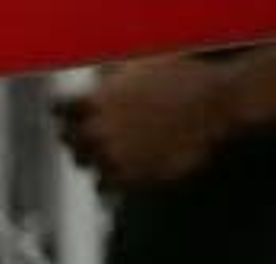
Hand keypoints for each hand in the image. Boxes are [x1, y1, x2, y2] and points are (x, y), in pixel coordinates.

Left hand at [59, 56, 234, 189]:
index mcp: (93, 102)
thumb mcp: (141, 64)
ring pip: (85, 164)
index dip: (66, 111)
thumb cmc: (183, 76)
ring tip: (119, 149)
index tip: (76, 112)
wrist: (218, 102)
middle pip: (69, 141)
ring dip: (98, 157)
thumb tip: (94, 78)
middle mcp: (96, 132)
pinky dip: (111, 179)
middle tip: (99, 133)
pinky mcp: (129, 179)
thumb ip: (110, 74)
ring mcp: (111, 158)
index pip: (58, 111)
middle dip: (80, 136)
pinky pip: (103, 186)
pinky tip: (127, 167)